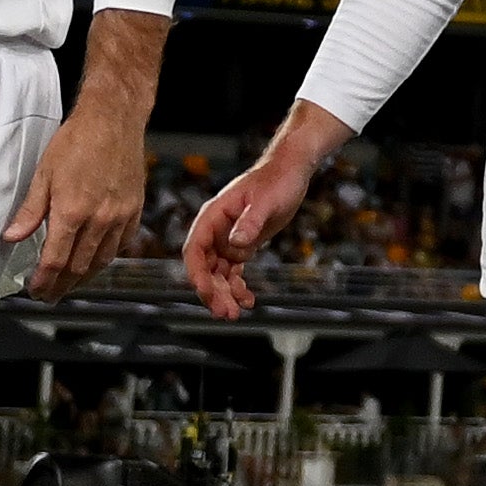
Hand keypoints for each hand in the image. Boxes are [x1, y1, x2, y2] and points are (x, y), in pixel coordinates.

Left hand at [12, 39, 164, 290]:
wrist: (114, 120)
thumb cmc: (76, 141)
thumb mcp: (44, 173)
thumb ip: (30, 211)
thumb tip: (11, 237)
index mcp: (72, 211)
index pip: (56, 260)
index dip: (44, 281)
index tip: (35, 290)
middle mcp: (99, 219)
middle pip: (79, 267)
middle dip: (61, 285)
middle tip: (48, 293)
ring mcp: (120, 216)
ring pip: (102, 260)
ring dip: (84, 276)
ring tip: (69, 283)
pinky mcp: (134, 210)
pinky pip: (121, 244)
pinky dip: (106, 257)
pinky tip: (95, 259)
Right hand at [176, 110, 337, 323]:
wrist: (291, 172)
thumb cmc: (277, 181)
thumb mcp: (266, 201)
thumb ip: (250, 222)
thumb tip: (235, 245)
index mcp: (213, 217)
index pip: (194, 250)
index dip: (196, 274)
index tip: (206, 292)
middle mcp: (216, 230)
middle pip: (205, 268)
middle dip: (212, 292)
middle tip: (225, 313)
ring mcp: (227, 239)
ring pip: (218, 274)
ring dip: (224, 294)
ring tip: (236, 313)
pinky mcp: (242, 245)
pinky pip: (233, 272)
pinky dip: (238, 287)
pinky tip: (248, 301)